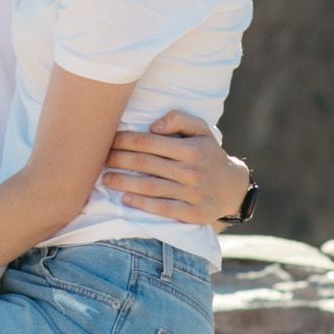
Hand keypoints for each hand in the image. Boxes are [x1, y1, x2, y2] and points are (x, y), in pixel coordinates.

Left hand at [99, 110, 252, 226]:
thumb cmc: (209, 154)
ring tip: (106, 179)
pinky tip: (125, 199)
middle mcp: (191, 171)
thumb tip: (153, 126)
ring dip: (123, 183)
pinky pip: (162, 208)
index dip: (124, 141)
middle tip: (100, 159)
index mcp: (191, 149)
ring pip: (150, 187)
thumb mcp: (201, 130)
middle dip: (118, 160)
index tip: (108, 140)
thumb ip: (179, 119)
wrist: (233, 188)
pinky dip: (141, 204)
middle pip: (145, 164)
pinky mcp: (192, 214)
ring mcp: (192, 194)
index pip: (149, 142)